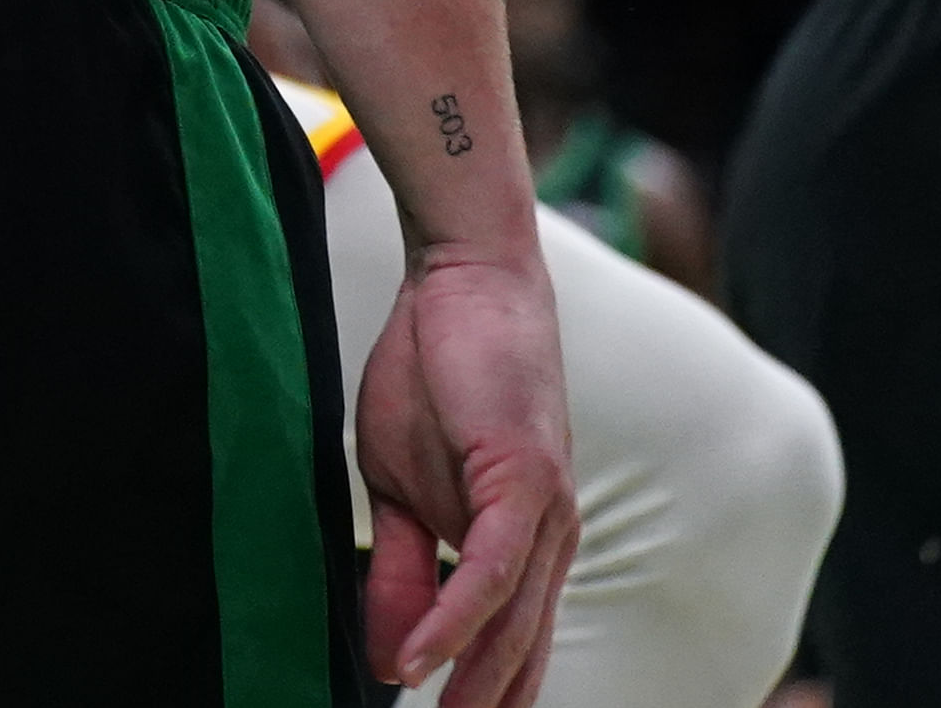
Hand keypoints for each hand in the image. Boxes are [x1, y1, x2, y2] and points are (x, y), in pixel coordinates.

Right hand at [352, 242, 574, 707]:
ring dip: (469, 688)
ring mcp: (546, 513)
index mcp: (526, 545)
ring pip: (511, 626)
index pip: (511, 653)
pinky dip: (457, 620)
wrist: (462, 276)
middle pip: (519, 658)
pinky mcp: (527, 481)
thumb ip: (405, 566)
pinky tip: (420, 659)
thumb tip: (389, 651)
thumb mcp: (398, 483)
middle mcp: (551, 541)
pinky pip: (493, 570)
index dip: (478, 703)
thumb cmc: (432, 371)